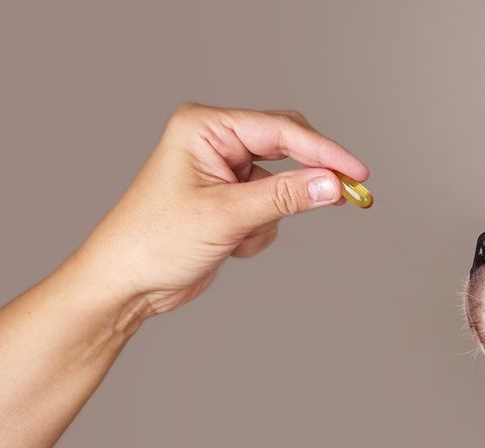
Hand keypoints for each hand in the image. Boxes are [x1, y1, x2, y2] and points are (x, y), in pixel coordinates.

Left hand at [68, 103, 368, 315]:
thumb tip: (332, 185)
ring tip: (239, 238)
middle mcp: (215, 141)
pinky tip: (232, 246)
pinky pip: (272, 208)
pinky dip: (261, 232)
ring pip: (283, 184)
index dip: (325, 153)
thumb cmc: (154, 241)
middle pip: (288, 148)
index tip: (358, 173)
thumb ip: (285, 197)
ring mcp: (223, 170)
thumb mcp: (226, 217)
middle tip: (346, 197)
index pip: (281, 131)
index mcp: (205, 127)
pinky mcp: (230, 198)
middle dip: (306, 180)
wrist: (126, 283)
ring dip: (272, 217)